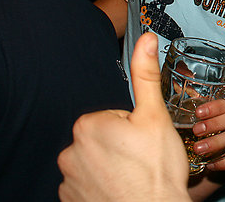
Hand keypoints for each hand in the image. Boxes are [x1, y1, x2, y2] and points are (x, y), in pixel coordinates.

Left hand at [58, 32, 189, 201]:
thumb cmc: (156, 172)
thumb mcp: (155, 116)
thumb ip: (146, 75)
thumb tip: (146, 39)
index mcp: (89, 125)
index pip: (113, 117)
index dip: (134, 129)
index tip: (144, 143)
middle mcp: (70, 151)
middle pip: (102, 140)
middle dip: (120, 148)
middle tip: (141, 161)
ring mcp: (68, 179)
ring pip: (94, 164)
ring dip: (110, 169)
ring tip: (132, 179)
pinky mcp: (69, 200)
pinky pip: (86, 187)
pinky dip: (101, 189)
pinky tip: (120, 192)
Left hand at [191, 95, 224, 172]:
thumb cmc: (223, 138)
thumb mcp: (217, 125)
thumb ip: (208, 117)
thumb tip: (190, 112)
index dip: (215, 107)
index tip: (199, 113)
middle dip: (216, 123)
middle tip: (197, 130)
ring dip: (218, 142)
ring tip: (200, 148)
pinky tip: (211, 164)